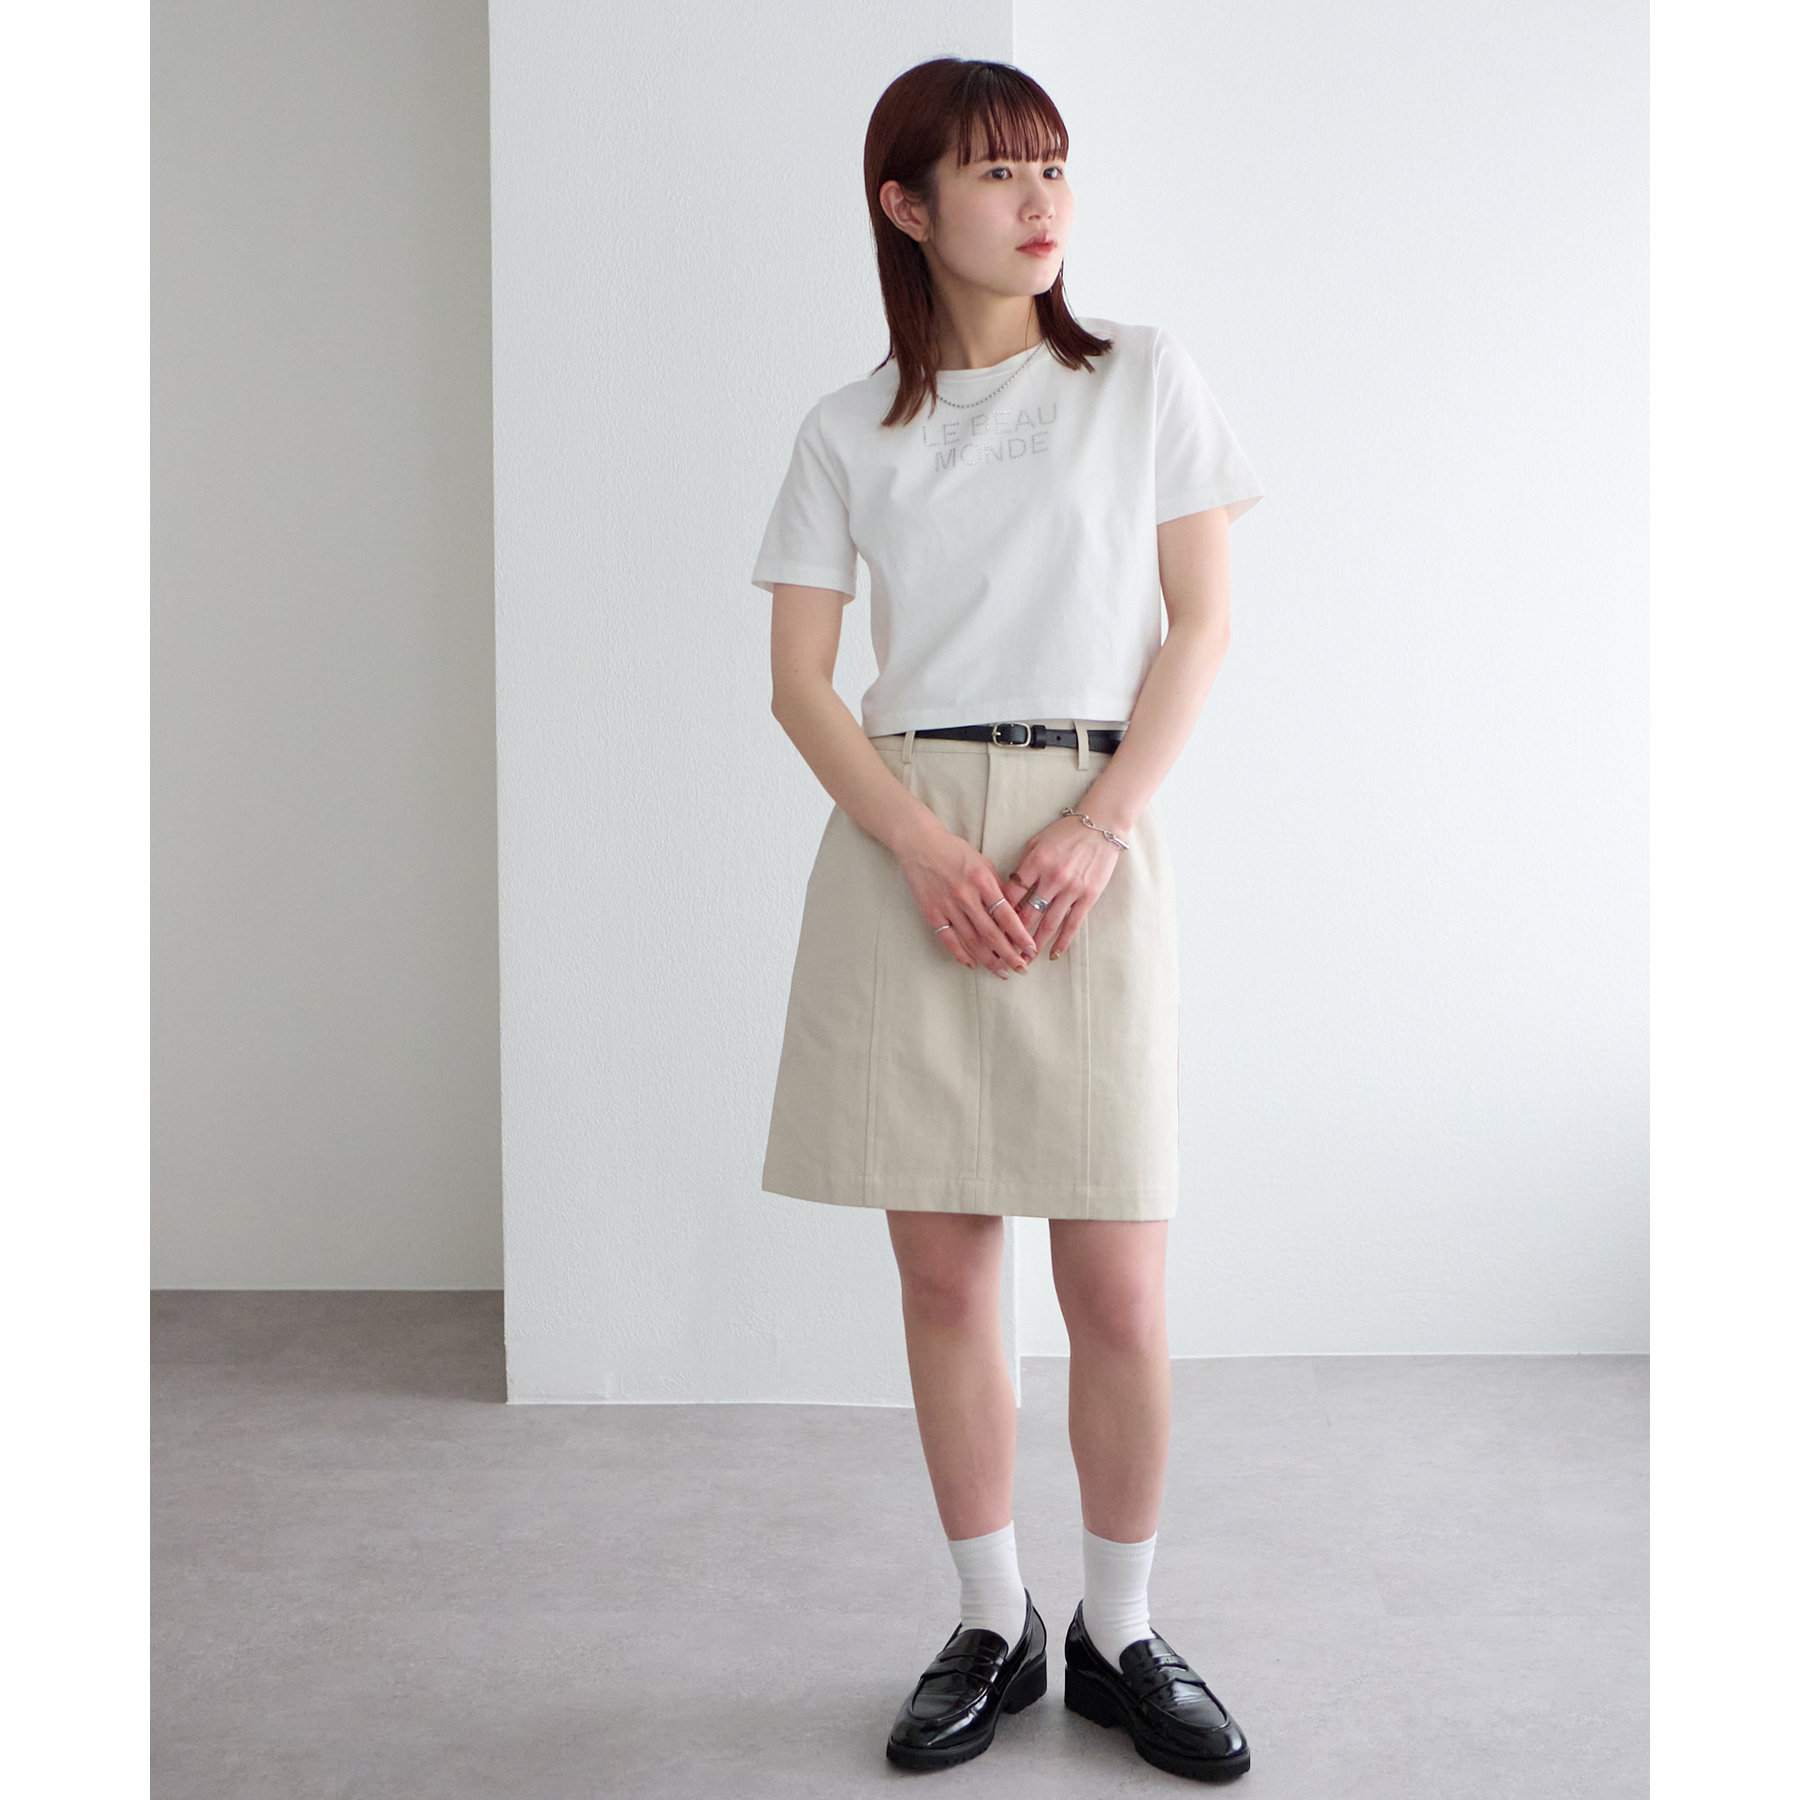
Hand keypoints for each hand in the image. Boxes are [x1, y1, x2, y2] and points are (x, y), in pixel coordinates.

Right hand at [892, 817, 1038, 977]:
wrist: (920, 845)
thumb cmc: (955, 851)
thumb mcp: (983, 863)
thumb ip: (998, 887)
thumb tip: (1014, 913)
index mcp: (982, 881)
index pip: (1006, 914)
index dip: (1020, 935)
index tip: (1031, 949)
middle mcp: (965, 895)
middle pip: (991, 933)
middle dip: (1009, 954)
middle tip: (1021, 969)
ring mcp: (947, 906)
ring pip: (972, 941)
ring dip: (989, 960)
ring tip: (1002, 972)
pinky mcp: (932, 913)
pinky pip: (949, 940)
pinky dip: (962, 955)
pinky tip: (973, 964)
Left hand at [1001, 812, 1124, 959]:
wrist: (1101, 826)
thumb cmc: (1065, 832)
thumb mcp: (1037, 842)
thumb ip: (1024, 865)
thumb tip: (1009, 890)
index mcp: (1035, 862)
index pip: (1012, 895)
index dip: (1000, 913)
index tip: (992, 929)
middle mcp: (1052, 878)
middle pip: (1027, 914)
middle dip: (1013, 936)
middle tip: (1003, 952)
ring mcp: (1071, 889)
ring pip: (1049, 924)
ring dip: (1035, 944)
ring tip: (1024, 960)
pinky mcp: (1088, 896)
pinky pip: (1073, 923)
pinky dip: (1062, 941)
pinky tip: (1053, 954)